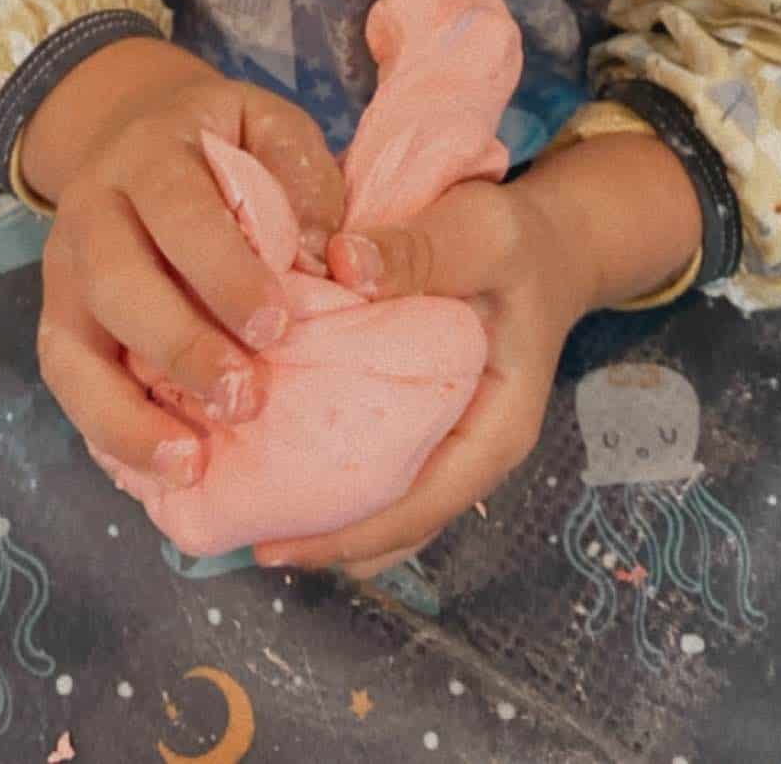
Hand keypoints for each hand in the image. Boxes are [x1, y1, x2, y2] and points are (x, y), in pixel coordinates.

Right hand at [34, 49, 344, 485]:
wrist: (132, 129)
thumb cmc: (221, 138)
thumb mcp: (266, 123)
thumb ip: (299, 173)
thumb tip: (324, 253)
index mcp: (149, 154)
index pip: (178, 211)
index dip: (224, 271)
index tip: (277, 324)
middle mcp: (92, 211)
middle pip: (116, 282)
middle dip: (180, 346)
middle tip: (244, 398)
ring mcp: (63, 271)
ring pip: (73, 347)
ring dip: (128, 413)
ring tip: (191, 462)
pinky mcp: (57, 320)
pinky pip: (67, 384)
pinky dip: (106, 432)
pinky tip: (157, 471)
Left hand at [252, 177, 588, 578]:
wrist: (546, 243)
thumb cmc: (518, 243)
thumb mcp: (482, 234)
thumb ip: (421, 250)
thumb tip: (343, 261)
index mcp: (495, 430)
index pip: (422, 507)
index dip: (348, 535)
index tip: (273, 546)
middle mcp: (467, 452)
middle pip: (392, 523)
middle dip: (319, 535)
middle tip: (234, 529)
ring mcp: (442, 440)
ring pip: (377, 498)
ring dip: (317, 506)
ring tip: (238, 503)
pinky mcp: (416, 417)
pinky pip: (369, 453)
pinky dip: (323, 458)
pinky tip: (266, 446)